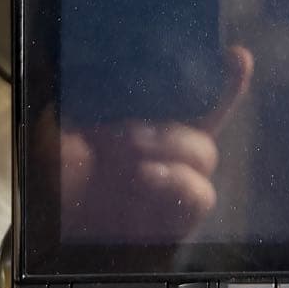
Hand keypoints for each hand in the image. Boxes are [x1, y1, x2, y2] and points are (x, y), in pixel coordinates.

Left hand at [53, 46, 252, 242]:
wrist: (52, 232)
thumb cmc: (54, 176)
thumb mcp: (58, 126)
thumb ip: (82, 97)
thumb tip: (95, 62)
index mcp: (148, 119)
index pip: (194, 94)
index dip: (223, 77)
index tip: (237, 55)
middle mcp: (169, 147)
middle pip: (206, 120)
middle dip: (171, 122)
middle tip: (127, 132)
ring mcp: (177, 181)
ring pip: (206, 153)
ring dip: (171, 146)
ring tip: (132, 154)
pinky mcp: (181, 218)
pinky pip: (202, 194)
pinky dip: (178, 181)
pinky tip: (147, 176)